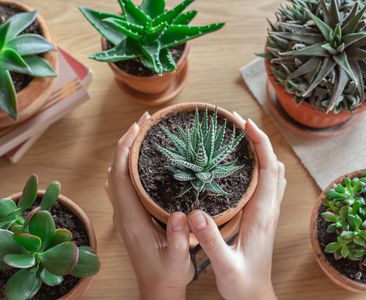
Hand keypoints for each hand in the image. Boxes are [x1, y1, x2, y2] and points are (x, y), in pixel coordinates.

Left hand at [105, 112, 193, 299]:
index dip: (126, 149)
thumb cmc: (168, 274)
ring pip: (118, 176)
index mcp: (131, 219)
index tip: (137, 127)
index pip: (121, 177)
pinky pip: (124, 185)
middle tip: (144, 122)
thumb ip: (177, 238)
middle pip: (116, 170)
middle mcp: (123, 213)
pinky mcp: (131, 216)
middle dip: (127, 143)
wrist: (158, 289)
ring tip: (143, 134)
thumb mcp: (177, 259)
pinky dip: (128, 166)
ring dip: (126, 152)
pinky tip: (139, 160)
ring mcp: (125, 214)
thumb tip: (180, 215)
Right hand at [187, 114, 285, 299]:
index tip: (245, 124)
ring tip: (239, 137)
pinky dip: (259, 165)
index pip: (268, 168)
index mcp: (262, 213)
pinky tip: (243, 165)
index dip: (260, 142)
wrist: (255, 296)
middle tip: (236, 123)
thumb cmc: (242, 284)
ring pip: (272, 171)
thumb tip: (194, 213)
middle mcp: (268, 207)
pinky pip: (267, 182)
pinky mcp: (262, 215)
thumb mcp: (225, 265)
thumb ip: (210, 240)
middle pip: (272, 163)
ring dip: (260, 150)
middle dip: (258, 138)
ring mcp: (267, 211)